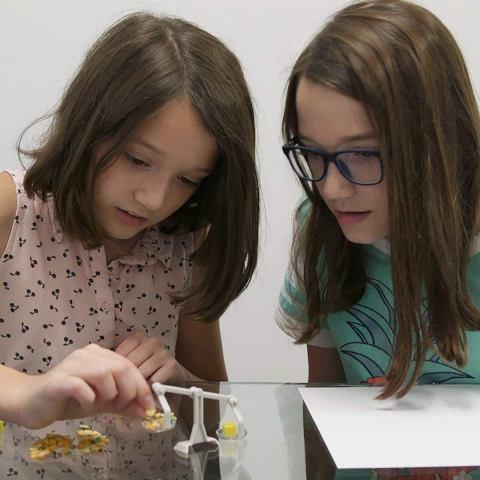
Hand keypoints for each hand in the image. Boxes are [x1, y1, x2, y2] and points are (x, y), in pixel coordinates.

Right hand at [17, 344, 155, 428]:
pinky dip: (90, 398)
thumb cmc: (69, 400)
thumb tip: (147, 411)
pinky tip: (87, 405)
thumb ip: (124, 404)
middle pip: (120, 367)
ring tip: (101, 405)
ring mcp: (72, 365)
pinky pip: (81, 386)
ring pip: (104, 373)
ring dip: (110, 393)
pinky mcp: (59, 380)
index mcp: (99, 355)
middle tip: (124, 407)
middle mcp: (87, 354)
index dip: (142, 386)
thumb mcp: (102, 402)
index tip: (149, 406)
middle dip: (129, 390)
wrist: (31, 403)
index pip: (128, 365)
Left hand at [116, 331, 184, 384]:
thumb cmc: (147, 372)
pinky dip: (151, 387)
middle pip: (132, 362)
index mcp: (139, 338)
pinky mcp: (172, 365)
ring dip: (139, 383)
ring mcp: (163, 352)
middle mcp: (152, 342)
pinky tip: (149, 389)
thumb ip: (120, 363)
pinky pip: (155, 379)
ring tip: (138, 389)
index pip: (122, 352)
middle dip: (128, 377)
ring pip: (143, 371)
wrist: (171, 380)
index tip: (118, 377)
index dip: (118, 368)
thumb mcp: (131, 364)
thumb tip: (105, 371)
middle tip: (126, 387)